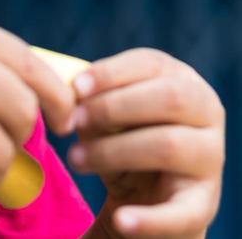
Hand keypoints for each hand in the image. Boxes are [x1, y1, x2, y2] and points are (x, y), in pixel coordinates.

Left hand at [67, 48, 224, 237]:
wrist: (148, 197)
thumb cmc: (124, 137)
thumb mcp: (111, 115)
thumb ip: (96, 101)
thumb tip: (72, 96)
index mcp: (183, 79)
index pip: (151, 63)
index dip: (112, 73)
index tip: (77, 87)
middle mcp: (206, 113)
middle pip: (169, 98)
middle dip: (114, 108)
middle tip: (74, 122)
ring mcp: (210, 158)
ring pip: (167, 145)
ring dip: (113, 152)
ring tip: (76, 160)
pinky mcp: (203, 204)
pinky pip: (181, 212)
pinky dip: (149, 219)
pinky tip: (120, 220)